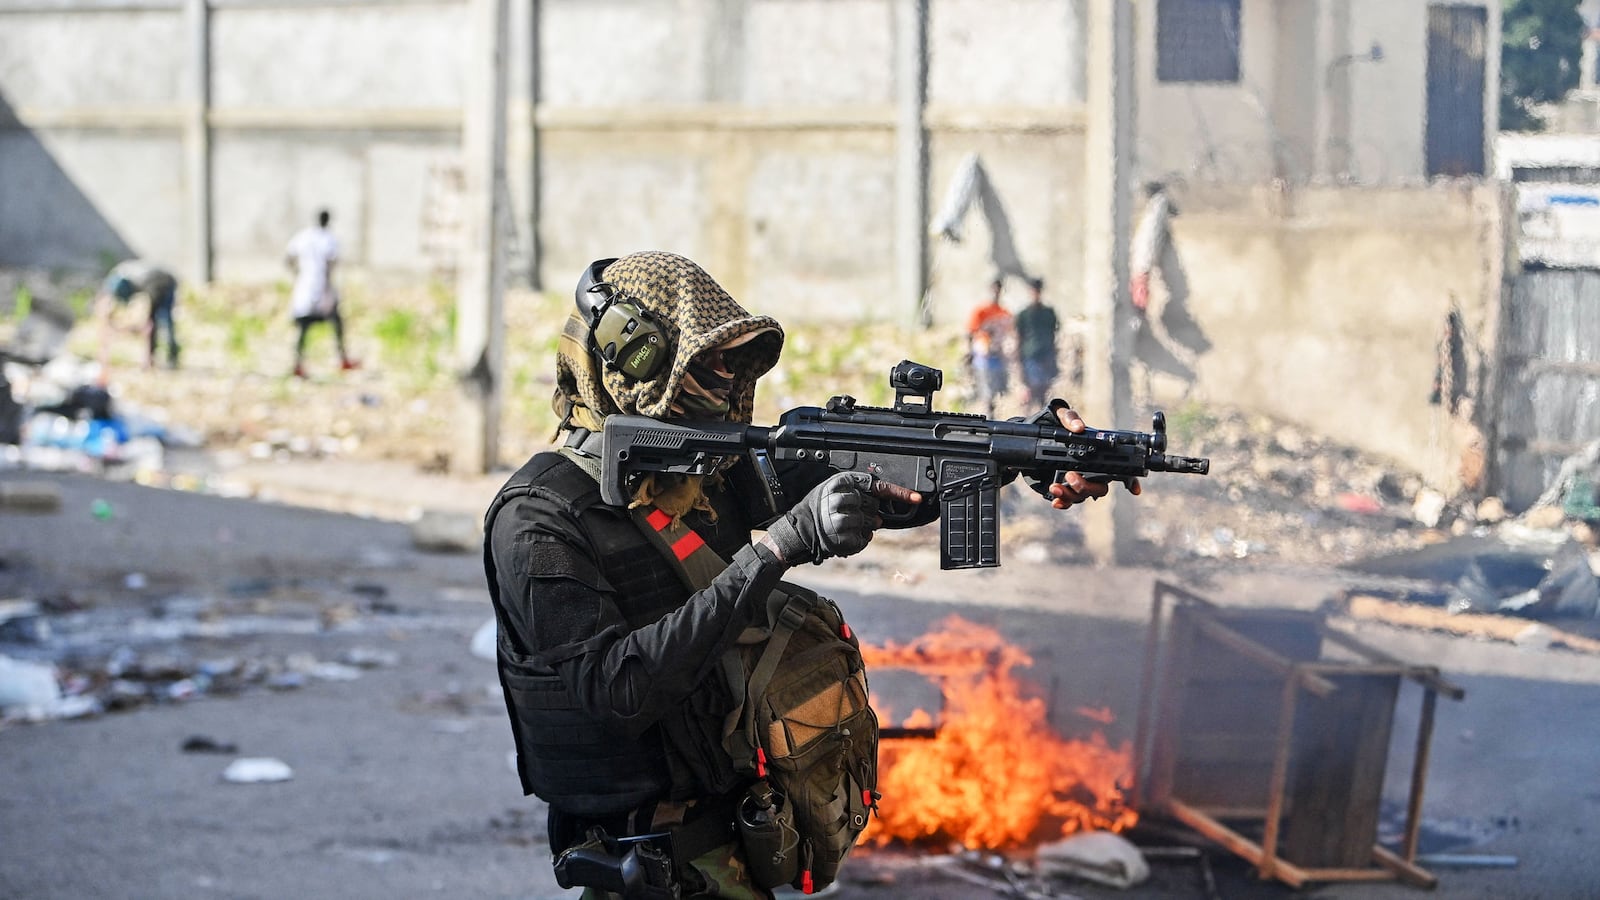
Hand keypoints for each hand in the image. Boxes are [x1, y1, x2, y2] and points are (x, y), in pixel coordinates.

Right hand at [762, 472, 921, 564]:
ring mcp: (842, 520)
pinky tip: (845, 537)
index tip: (917, 498)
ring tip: (844, 527)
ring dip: (863, 528)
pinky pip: (864, 540)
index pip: (877, 486)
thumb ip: (856, 493)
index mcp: (840, 483)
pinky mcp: (843, 538)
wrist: (798, 531)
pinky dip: (859, 541)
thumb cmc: (816, 510)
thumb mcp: (833, 491)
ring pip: (871, 524)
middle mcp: (841, 500)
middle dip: (868, 513)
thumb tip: (881, 510)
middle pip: (874, 507)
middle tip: (850, 516)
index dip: (900, 493)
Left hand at [1047, 406, 1141, 509]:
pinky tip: (1056, 501)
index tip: (1134, 489)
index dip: (1131, 481)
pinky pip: (1069, 501)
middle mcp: (1092, 471)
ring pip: (1083, 496)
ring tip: (1055, 486)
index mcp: (1098, 454)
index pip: (1120, 469)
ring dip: (1070, 495)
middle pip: (1099, 488)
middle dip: (1086, 486)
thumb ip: (1070, 418)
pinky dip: (1064, 503)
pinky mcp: (1066, 488)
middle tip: (1070, 475)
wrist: (1038, 436)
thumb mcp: (1062, 417)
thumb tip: (1078, 427)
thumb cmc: (1058, 426)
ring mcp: (1079, 481)